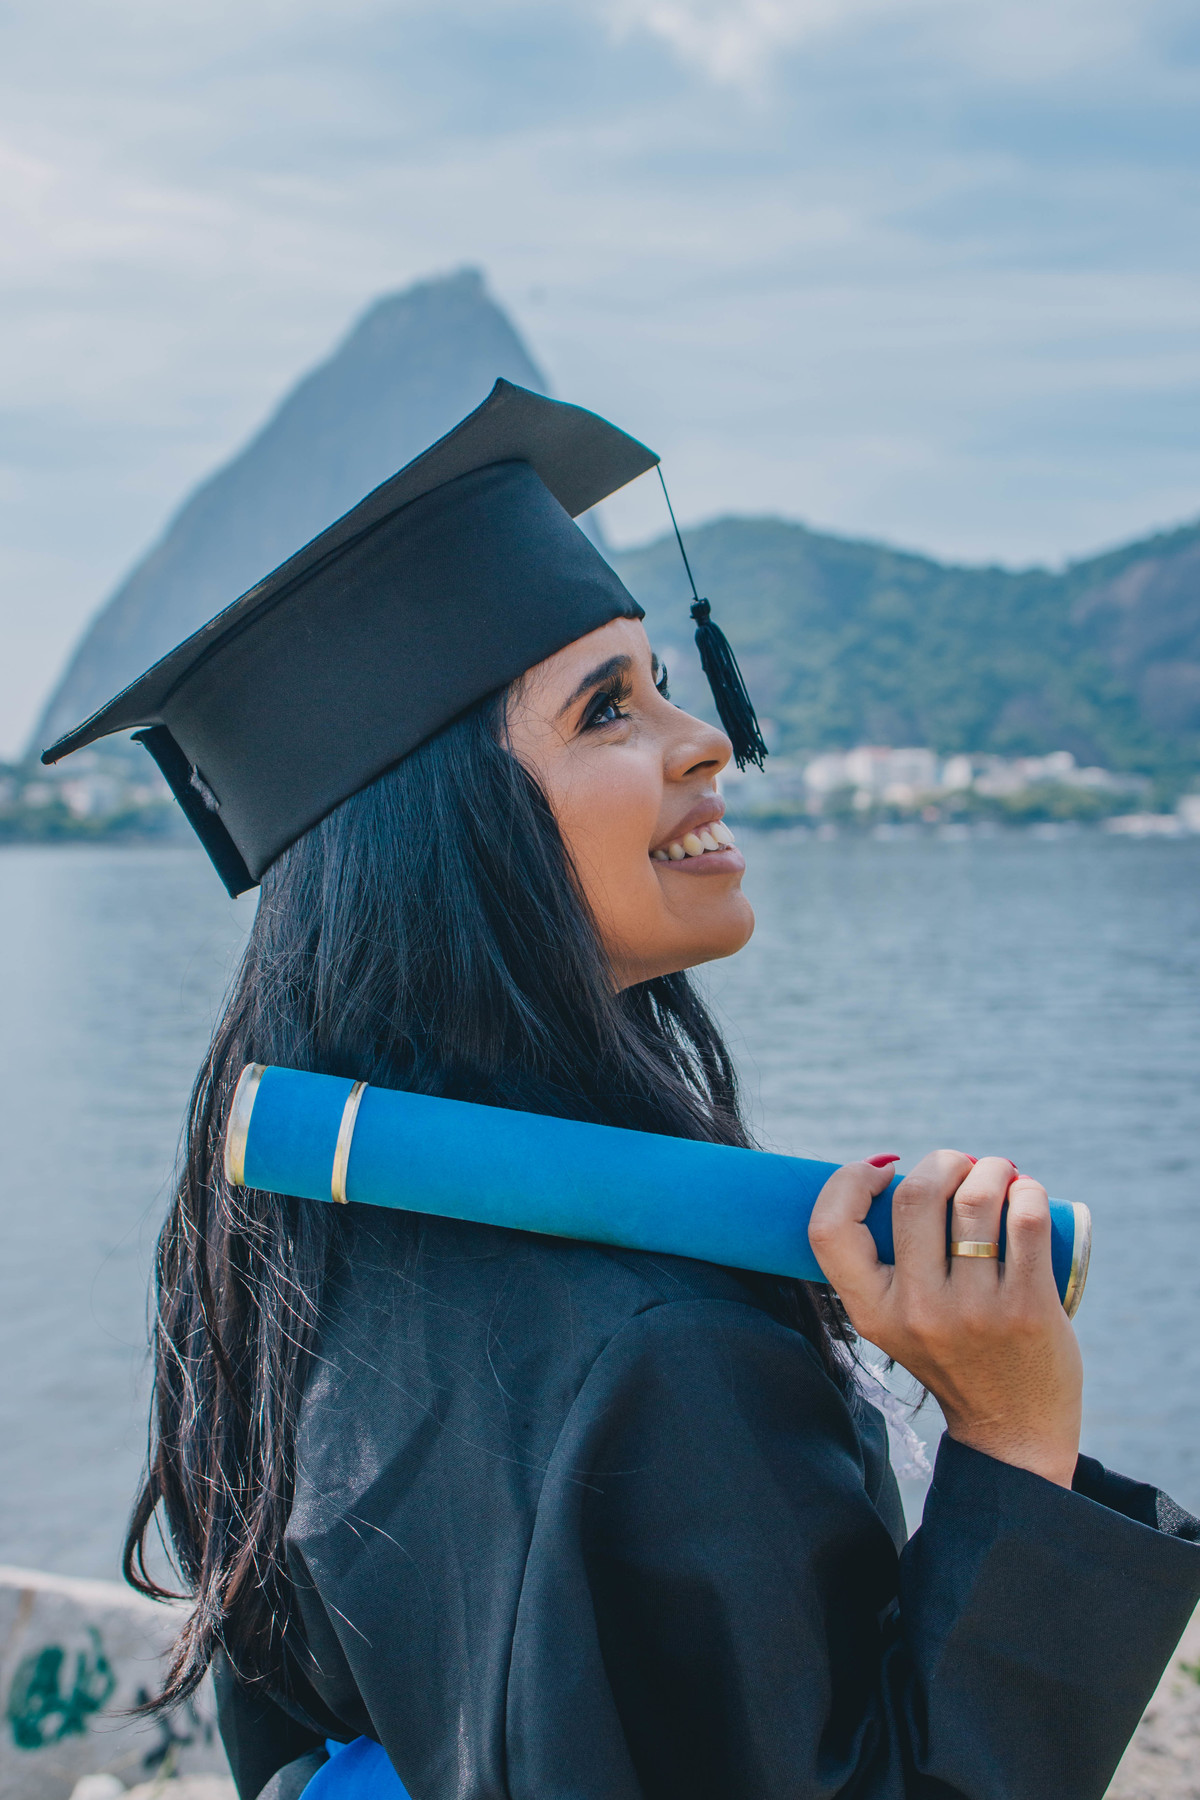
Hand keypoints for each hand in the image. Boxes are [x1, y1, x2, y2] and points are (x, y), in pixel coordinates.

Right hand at [809, 1151, 1082, 1486]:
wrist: (1011, 1434)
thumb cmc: (952, 1358)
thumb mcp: (895, 1322)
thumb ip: (886, 1264)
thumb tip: (898, 1172)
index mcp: (872, 1313)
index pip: (830, 1228)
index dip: (848, 1181)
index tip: (882, 1170)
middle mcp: (917, 1311)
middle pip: (914, 1196)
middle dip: (942, 1162)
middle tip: (960, 1167)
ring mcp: (974, 1311)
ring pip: (975, 1200)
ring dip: (990, 1168)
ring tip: (999, 1173)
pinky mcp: (1028, 1309)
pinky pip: (1027, 1221)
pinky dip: (1028, 1191)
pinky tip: (1025, 1192)